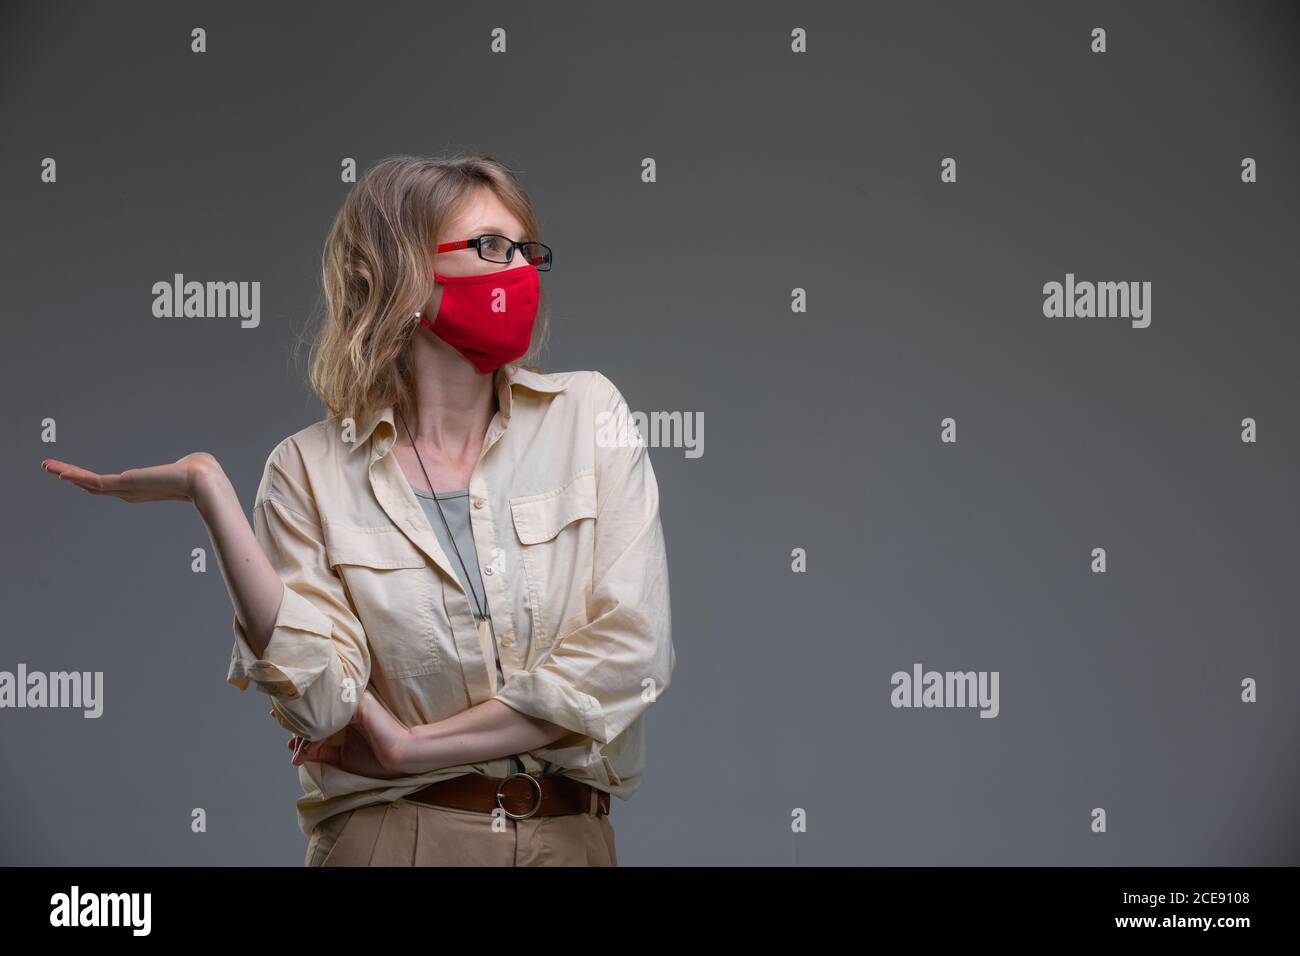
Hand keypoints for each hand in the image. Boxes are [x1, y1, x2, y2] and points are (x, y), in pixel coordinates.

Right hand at [41, 452, 221, 503]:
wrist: (202, 480)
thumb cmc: (201, 472)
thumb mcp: (187, 467)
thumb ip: (183, 466)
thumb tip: (193, 463)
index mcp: (143, 487)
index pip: (111, 485)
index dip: (92, 480)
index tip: (76, 475)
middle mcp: (131, 492)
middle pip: (94, 486)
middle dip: (73, 477)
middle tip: (51, 469)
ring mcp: (127, 490)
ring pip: (90, 483)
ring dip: (67, 473)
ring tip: (47, 466)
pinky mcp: (126, 485)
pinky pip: (95, 481)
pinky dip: (76, 476)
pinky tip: (60, 472)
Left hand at [289, 689, 413, 777]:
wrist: (399, 758)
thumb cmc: (376, 757)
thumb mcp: (342, 755)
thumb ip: (321, 750)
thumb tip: (295, 749)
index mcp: (346, 711)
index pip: (319, 714)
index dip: (301, 725)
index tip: (288, 742)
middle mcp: (348, 702)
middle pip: (317, 714)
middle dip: (299, 733)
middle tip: (293, 753)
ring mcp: (352, 701)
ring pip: (320, 715)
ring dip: (305, 737)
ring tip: (299, 756)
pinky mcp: (356, 704)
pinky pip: (328, 719)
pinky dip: (316, 735)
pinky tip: (309, 750)